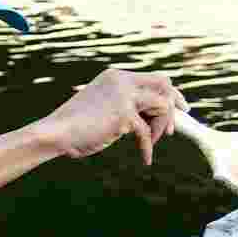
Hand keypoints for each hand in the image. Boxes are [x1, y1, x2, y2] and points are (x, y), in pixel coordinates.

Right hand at [40, 68, 185, 163]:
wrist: (56, 133)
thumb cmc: (76, 126)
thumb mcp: (103, 108)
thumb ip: (124, 106)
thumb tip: (150, 116)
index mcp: (115, 76)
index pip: (152, 78)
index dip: (167, 93)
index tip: (177, 107)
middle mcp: (121, 81)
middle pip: (164, 83)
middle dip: (176, 100)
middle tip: (181, 118)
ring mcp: (123, 96)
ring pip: (162, 105)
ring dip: (162, 126)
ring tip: (153, 142)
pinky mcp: (123, 114)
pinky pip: (147, 132)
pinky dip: (148, 147)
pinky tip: (146, 159)